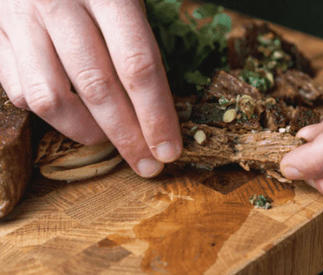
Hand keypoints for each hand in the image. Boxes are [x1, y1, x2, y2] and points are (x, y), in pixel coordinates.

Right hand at [0, 0, 181, 177]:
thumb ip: (138, 41)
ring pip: (51, 98)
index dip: (156, 115)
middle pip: (98, 88)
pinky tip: (72, 114)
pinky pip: (19, 91)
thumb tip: (157, 108)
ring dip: (85, 131)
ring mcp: (19, 18)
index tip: (169, 149)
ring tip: (107, 139)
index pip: (138, 65)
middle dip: (128, 137)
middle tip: (148, 164)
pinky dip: (50, 114)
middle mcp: (59, 3)